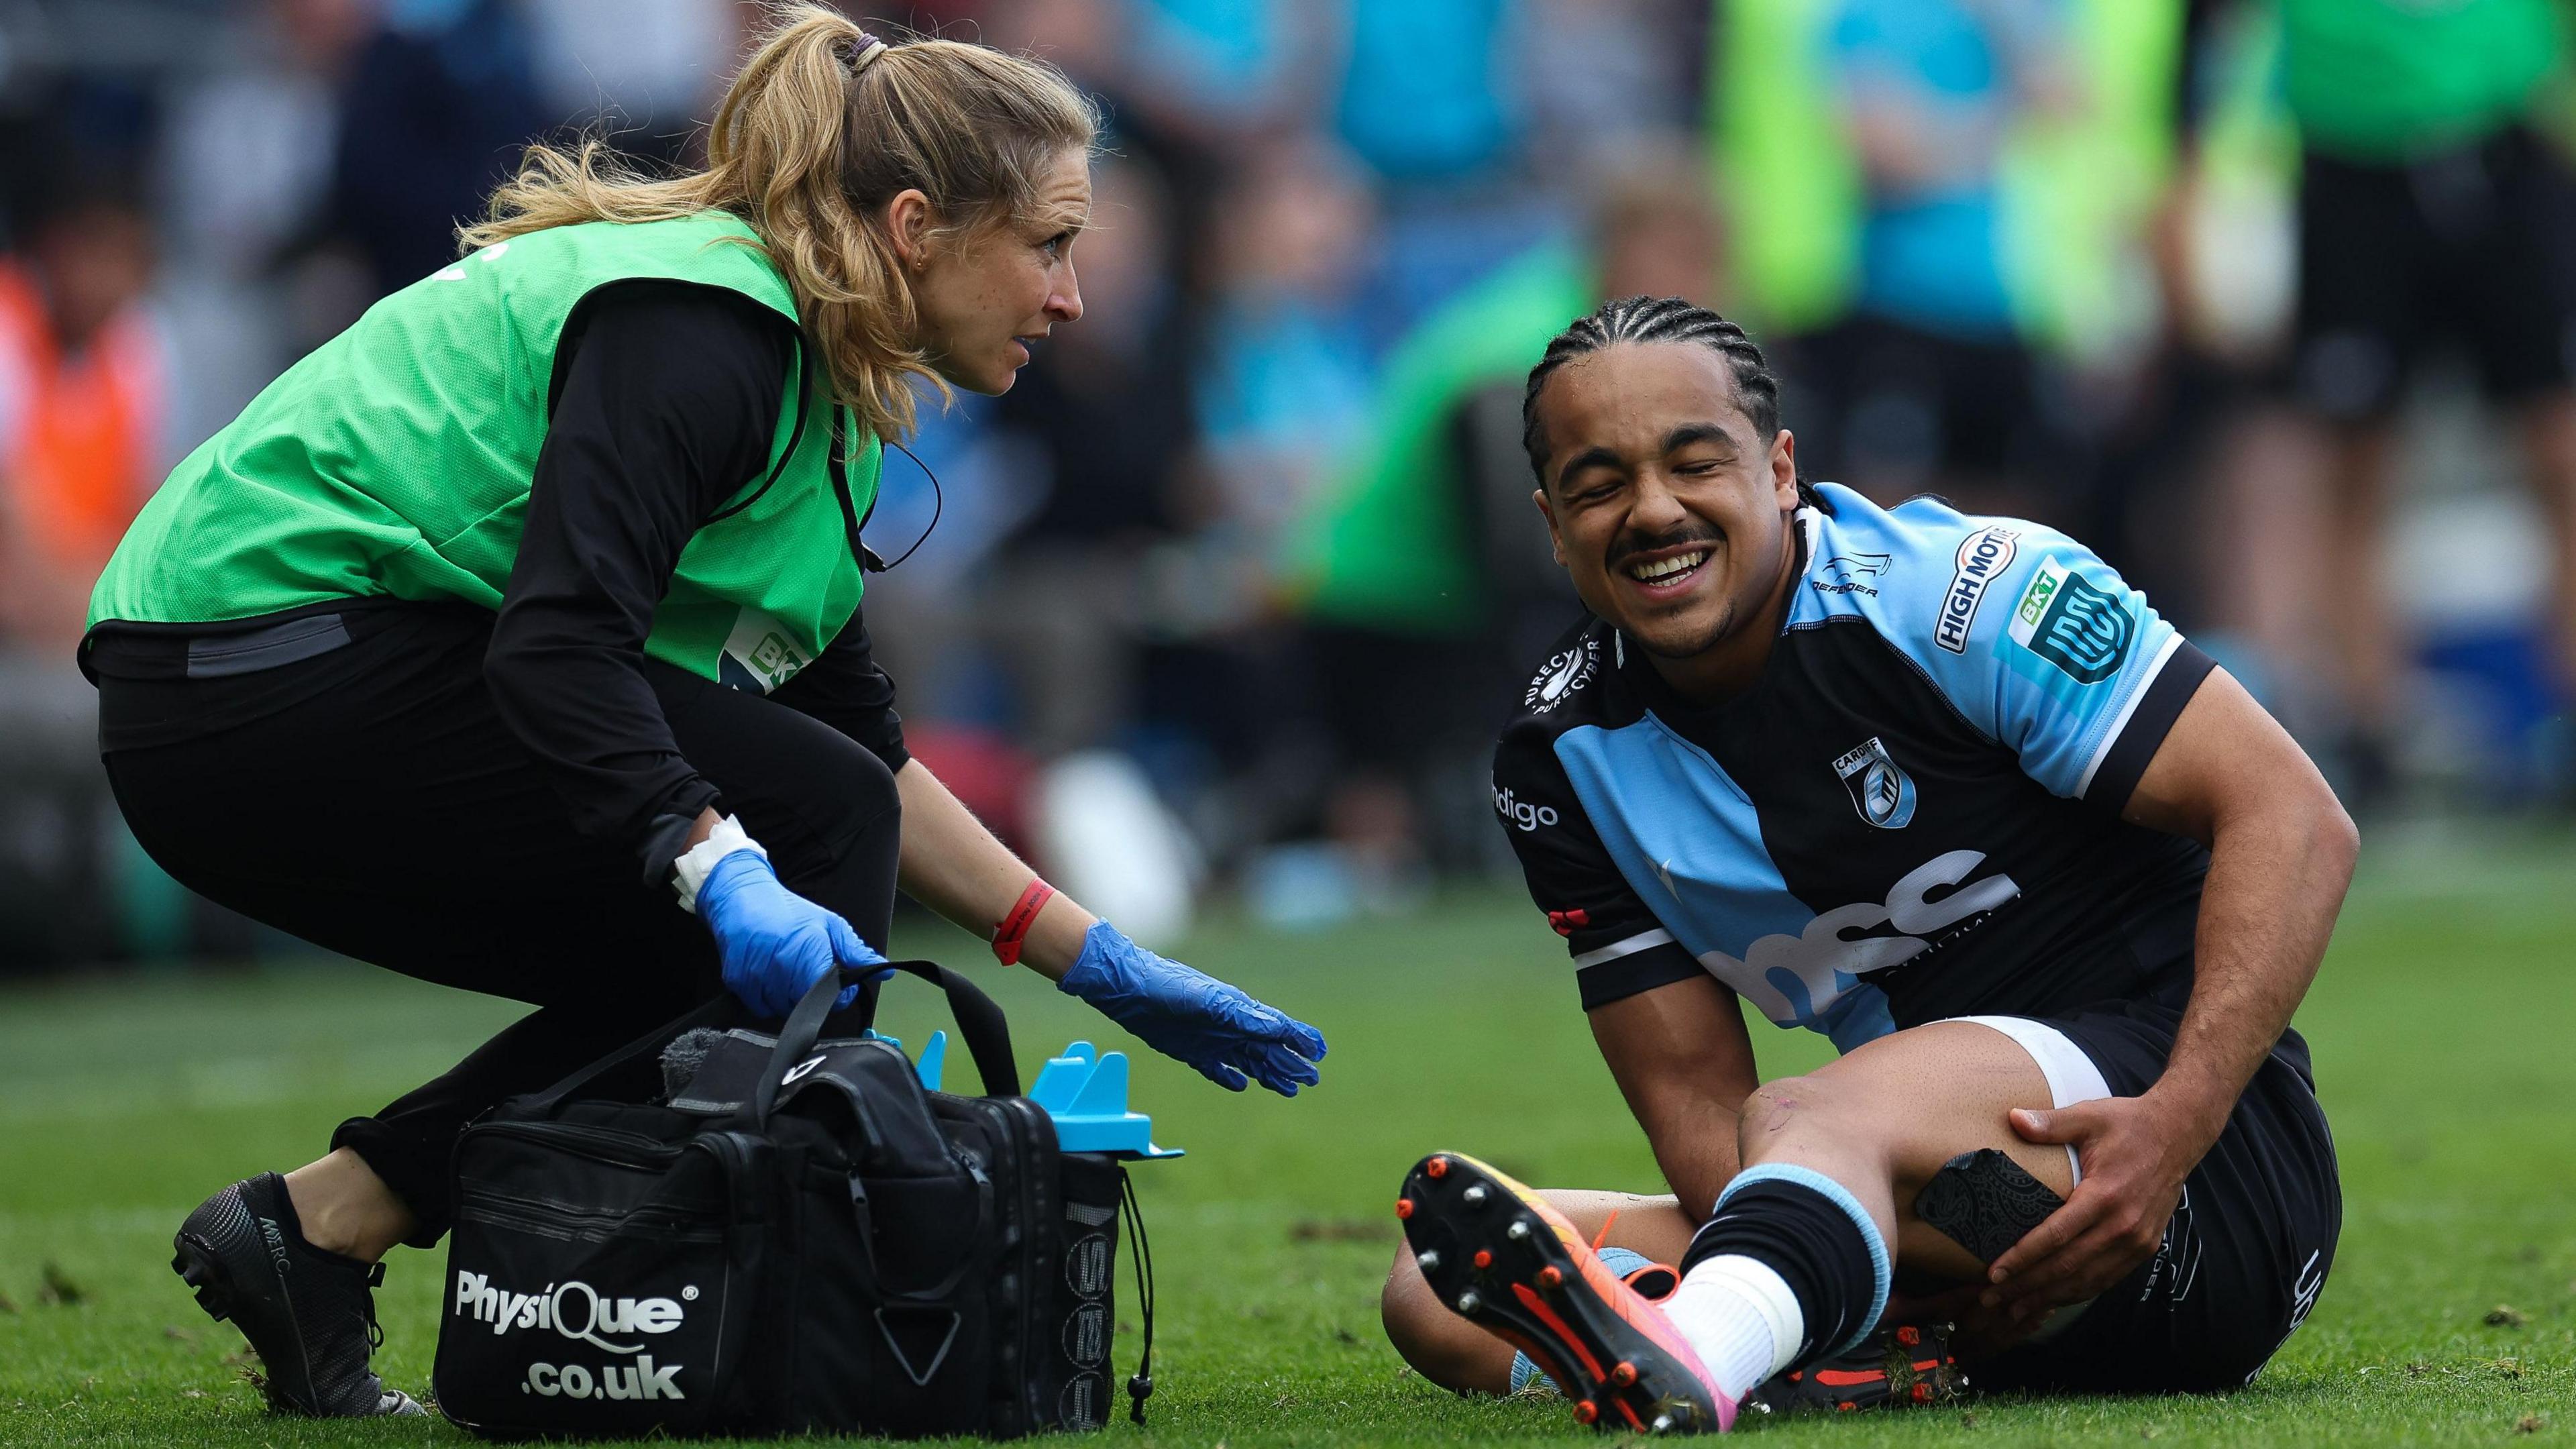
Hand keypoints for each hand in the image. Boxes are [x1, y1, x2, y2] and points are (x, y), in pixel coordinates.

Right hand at [695, 849, 887, 1017]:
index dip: (840, 994)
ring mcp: (757, 975)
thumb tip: (885, 972)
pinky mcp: (738, 981)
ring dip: (789, 998)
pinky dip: (767, 999)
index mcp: (809, 951)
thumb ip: (855, 951)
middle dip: (814, 995)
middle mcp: (782, 966)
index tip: (838, 983)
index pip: (832, 995)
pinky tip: (769, 977)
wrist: (743, 897)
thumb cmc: (789, 911)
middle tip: (808, 972)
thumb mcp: (829, 924)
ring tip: (787, 972)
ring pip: (782, 1008)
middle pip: (807, 1004)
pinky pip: (759, 1006)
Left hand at [1057, 921, 1326, 1094]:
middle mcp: (1229, 1025)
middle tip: (1312, 1079)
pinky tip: (1240, 1085)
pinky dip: (1229, 1077)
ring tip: (1288, 1089)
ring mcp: (1211, 1039)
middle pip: (1268, 1049)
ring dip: (1268, 1074)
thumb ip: (1241, 1014)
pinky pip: (1216, 1068)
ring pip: (1248, 1061)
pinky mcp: (1191, 1051)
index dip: (1300, 1038)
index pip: (1278, 1026)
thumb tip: (1277, 1026)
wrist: (1128, 988)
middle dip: (1290, 1063)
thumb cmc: (1168, 985)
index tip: (1321, 1052)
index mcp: (1238, 1009)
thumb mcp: (1207, 1000)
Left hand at [1979, 1092, 2218, 1322]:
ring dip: (2050, 1297)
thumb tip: (2012, 1118)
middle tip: (1992, 1299)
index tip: (1994, 1272)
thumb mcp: (2088, 1116)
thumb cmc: (2128, 1124)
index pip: (2056, 1236)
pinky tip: (2054, 1299)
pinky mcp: (2145, 1247)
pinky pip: (2107, 1278)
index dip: (2022, 1257)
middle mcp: (2123, 1225)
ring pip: (2088, 1280)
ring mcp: (2137, 1241)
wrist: (2178, 1134)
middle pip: (2067, 1267)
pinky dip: (2079, 1292)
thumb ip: (2050, 1123)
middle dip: (2027, 1286)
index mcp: (2105, 1195)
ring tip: (2015, 1308)